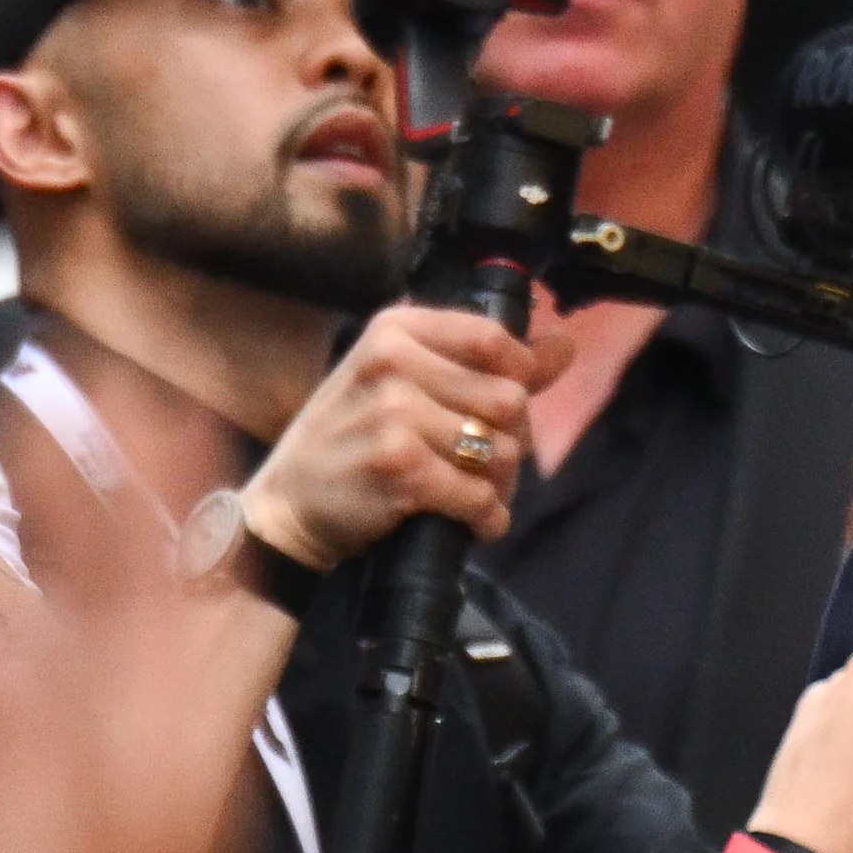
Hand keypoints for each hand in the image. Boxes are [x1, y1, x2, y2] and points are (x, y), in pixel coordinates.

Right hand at [238, 305, 572, 568]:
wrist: (286, 506)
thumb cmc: (354, 439)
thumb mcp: (405, 383)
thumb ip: (489, 364)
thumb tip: (565, 344)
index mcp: (395, 330)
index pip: (493, 340)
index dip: (516, 378)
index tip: (497, 406)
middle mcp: (392, 364)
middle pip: (510, 399)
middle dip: (509, 440)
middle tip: (479, 462)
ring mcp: (394, 415)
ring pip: (503, 451)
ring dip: (499, 484)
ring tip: (467, 491)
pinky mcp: (400, 468)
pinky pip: (481, 495)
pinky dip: (484, 517)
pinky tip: (468, 521)